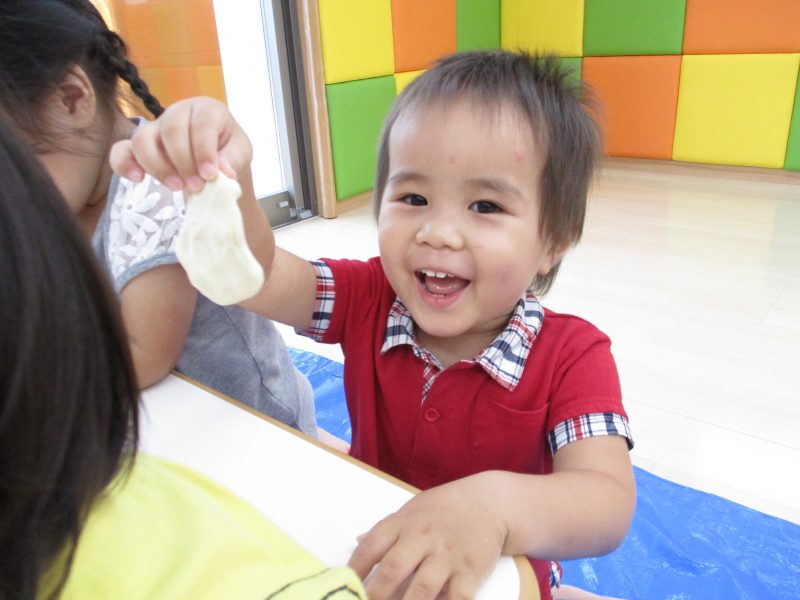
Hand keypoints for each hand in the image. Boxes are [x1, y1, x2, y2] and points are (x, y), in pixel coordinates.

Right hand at [109, 97, 252, 192]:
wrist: (217, 157)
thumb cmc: (228, 150)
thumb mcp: (240, 153)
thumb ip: (233, 160)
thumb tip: (225, 174)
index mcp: (206, 109)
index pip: (201, 123)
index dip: (204, 150)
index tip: (211, 175)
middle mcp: (177, 112)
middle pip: (171, 130)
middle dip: (183, 162)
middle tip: (197, 186)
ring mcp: (156, 127)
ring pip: (143, 139)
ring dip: (158, 166)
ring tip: (177, 187)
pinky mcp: (139, 146)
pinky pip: (121, 150)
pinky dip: (124, 164)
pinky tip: (138, 179)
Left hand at [348, 475, 506, 599]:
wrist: (489, 503)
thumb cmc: (445, 508)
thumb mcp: (412, 509)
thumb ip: (386, 529)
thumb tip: (357, 542)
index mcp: (404, 523)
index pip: (371, 546)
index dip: (354, 569)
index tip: (343, 587)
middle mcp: (423, 538)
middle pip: (393, 568)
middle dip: (375, 595)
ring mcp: (447, 557)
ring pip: (422, 588)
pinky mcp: (470, 573)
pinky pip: (455, 599)